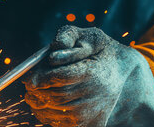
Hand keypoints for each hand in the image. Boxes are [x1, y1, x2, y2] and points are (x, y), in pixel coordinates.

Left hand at [23, 26, 153, 126]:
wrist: (124, 75)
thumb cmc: (102, 52)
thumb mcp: (89, 36)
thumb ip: (68, 36)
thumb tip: (54, 53)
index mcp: (94, 72)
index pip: (61, 76)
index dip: (41, 77)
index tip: (30, 76)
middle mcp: (95, 94)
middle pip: (55, 96)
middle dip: (37, 90)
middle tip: (29, 84)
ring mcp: (93, 112)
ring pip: (55, 112)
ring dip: (39, 103)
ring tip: (35, 93)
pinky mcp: (90, 124)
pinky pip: (60, 124)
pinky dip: (47, 115)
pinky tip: (45, 103)